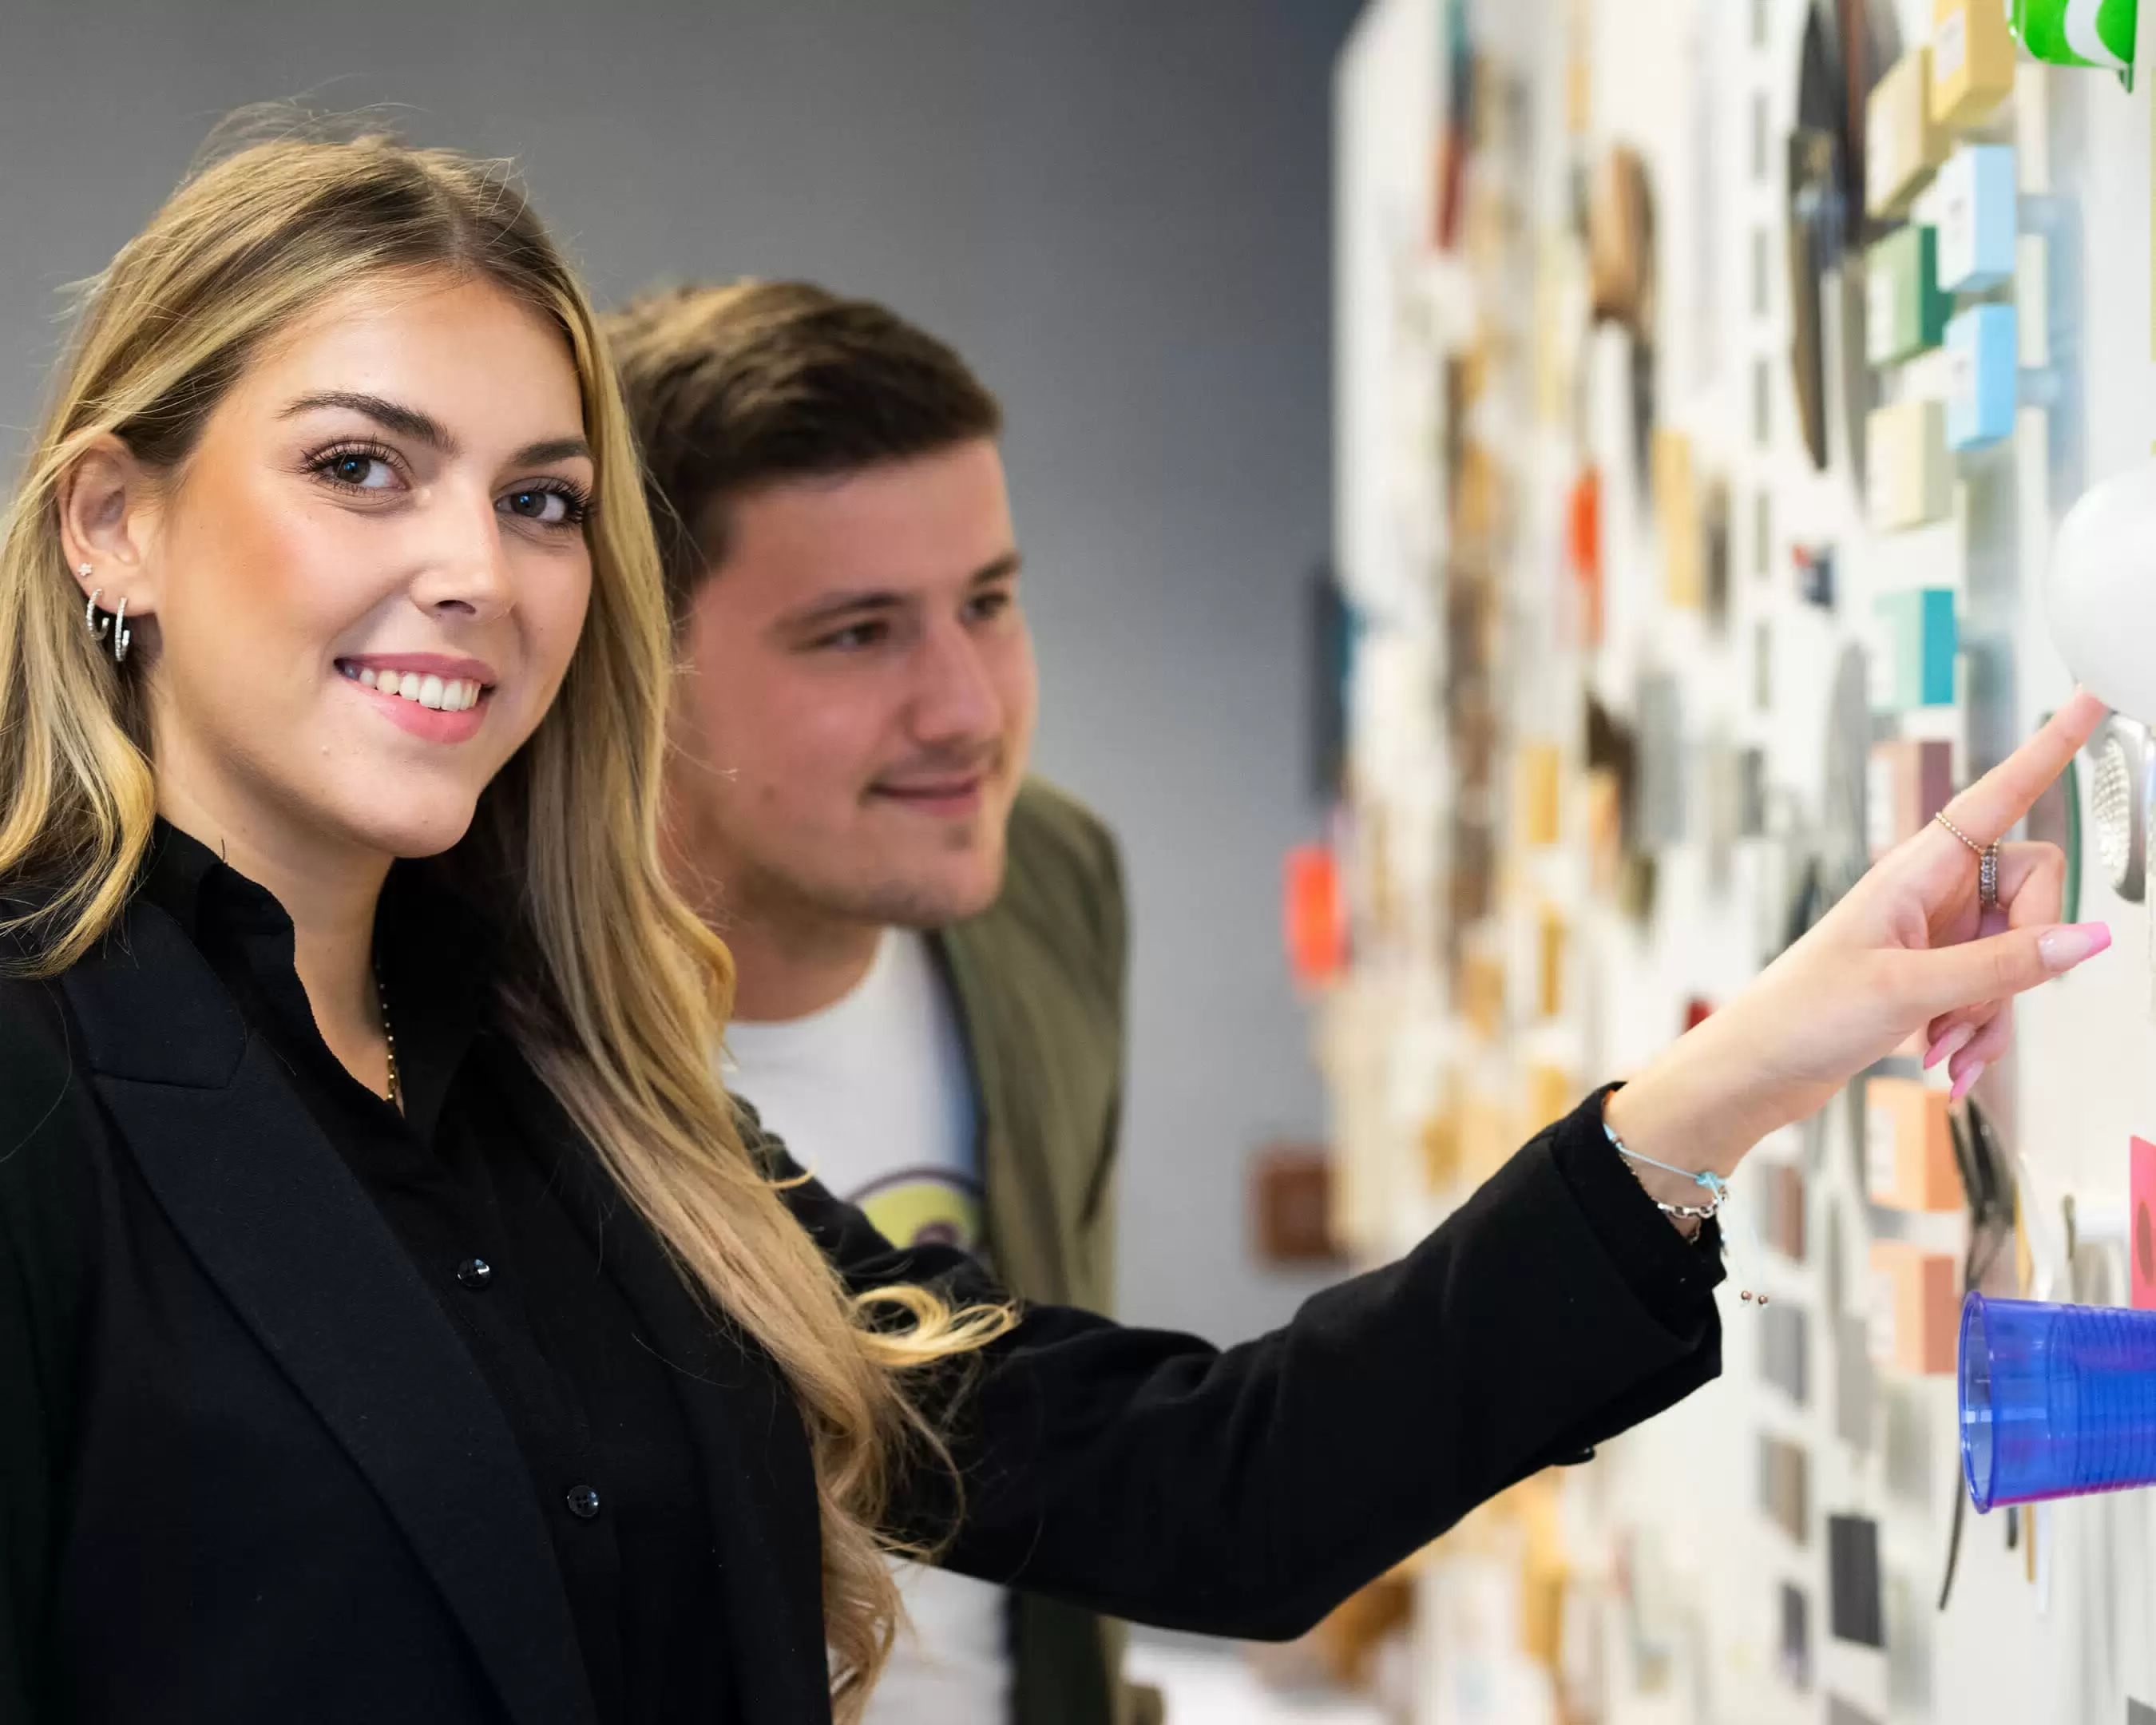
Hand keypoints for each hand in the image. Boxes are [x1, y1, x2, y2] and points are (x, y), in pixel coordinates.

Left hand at [1606, 693, 2111, 1184]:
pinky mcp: (1936, 974)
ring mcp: (1937, 933)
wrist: (1756, 1072)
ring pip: (2021, 952)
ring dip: (1994, 1011)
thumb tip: (2085, 938)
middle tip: (1970, 1005)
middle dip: (2023, 958)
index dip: (2047, 750)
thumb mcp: (1905, 990)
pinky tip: (1946, 1065)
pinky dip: (1980, 1032)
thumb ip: (2001, 966)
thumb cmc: (1799, 1017)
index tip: (2091, 700)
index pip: (1998, 795)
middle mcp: (1932, 892)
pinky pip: (1996, 992)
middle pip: (2035, 891)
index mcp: (1915, 870)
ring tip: (1941, 1046)